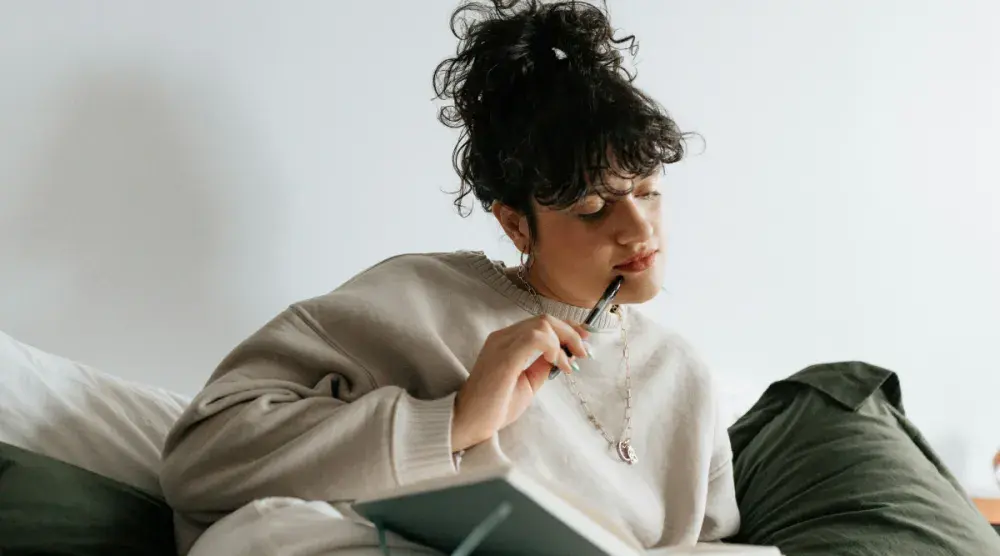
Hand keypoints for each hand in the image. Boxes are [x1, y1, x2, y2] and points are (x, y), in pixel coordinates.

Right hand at [451, 314, 589, 451]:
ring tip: (570, 363)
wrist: (470, 421)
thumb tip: (560, 355)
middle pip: (544, 320)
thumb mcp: (527, 383)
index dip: (566, 327)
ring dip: (564, 340)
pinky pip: (535, 338)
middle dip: (571, 332)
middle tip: (584, 351)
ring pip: (542, 325)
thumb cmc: (494, 406)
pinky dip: (553, 347)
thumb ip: (540, 366)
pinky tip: (557, 363)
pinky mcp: (505, 356)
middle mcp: (503, 337)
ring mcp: (502, 344)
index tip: (584, 339)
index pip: (539, 323)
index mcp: (506, 341)